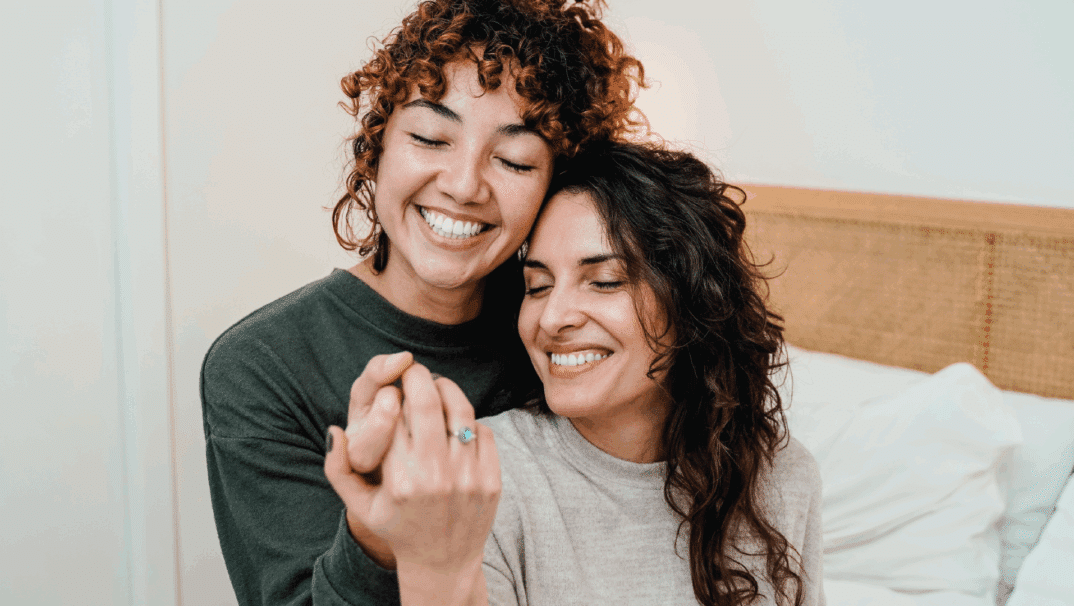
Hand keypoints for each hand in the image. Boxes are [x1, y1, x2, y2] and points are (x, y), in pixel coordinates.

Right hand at [325, 363, 499, 603]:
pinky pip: (483, 432)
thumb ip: (339, 469)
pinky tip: (456, 420)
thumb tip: (335, 429)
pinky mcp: (491, 481)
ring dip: (447, 389)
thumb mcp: (361, 506)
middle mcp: (435, 478)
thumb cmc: (397, 526)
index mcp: (400, 480)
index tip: (390, 385)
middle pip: (428, 402)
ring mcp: (467, 478)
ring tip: (437, 385)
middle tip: (413, 369)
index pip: (394, 415)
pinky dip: (468, 420)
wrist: (442, 562)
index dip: (392, 392)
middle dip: (418, 376)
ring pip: (461, 411)